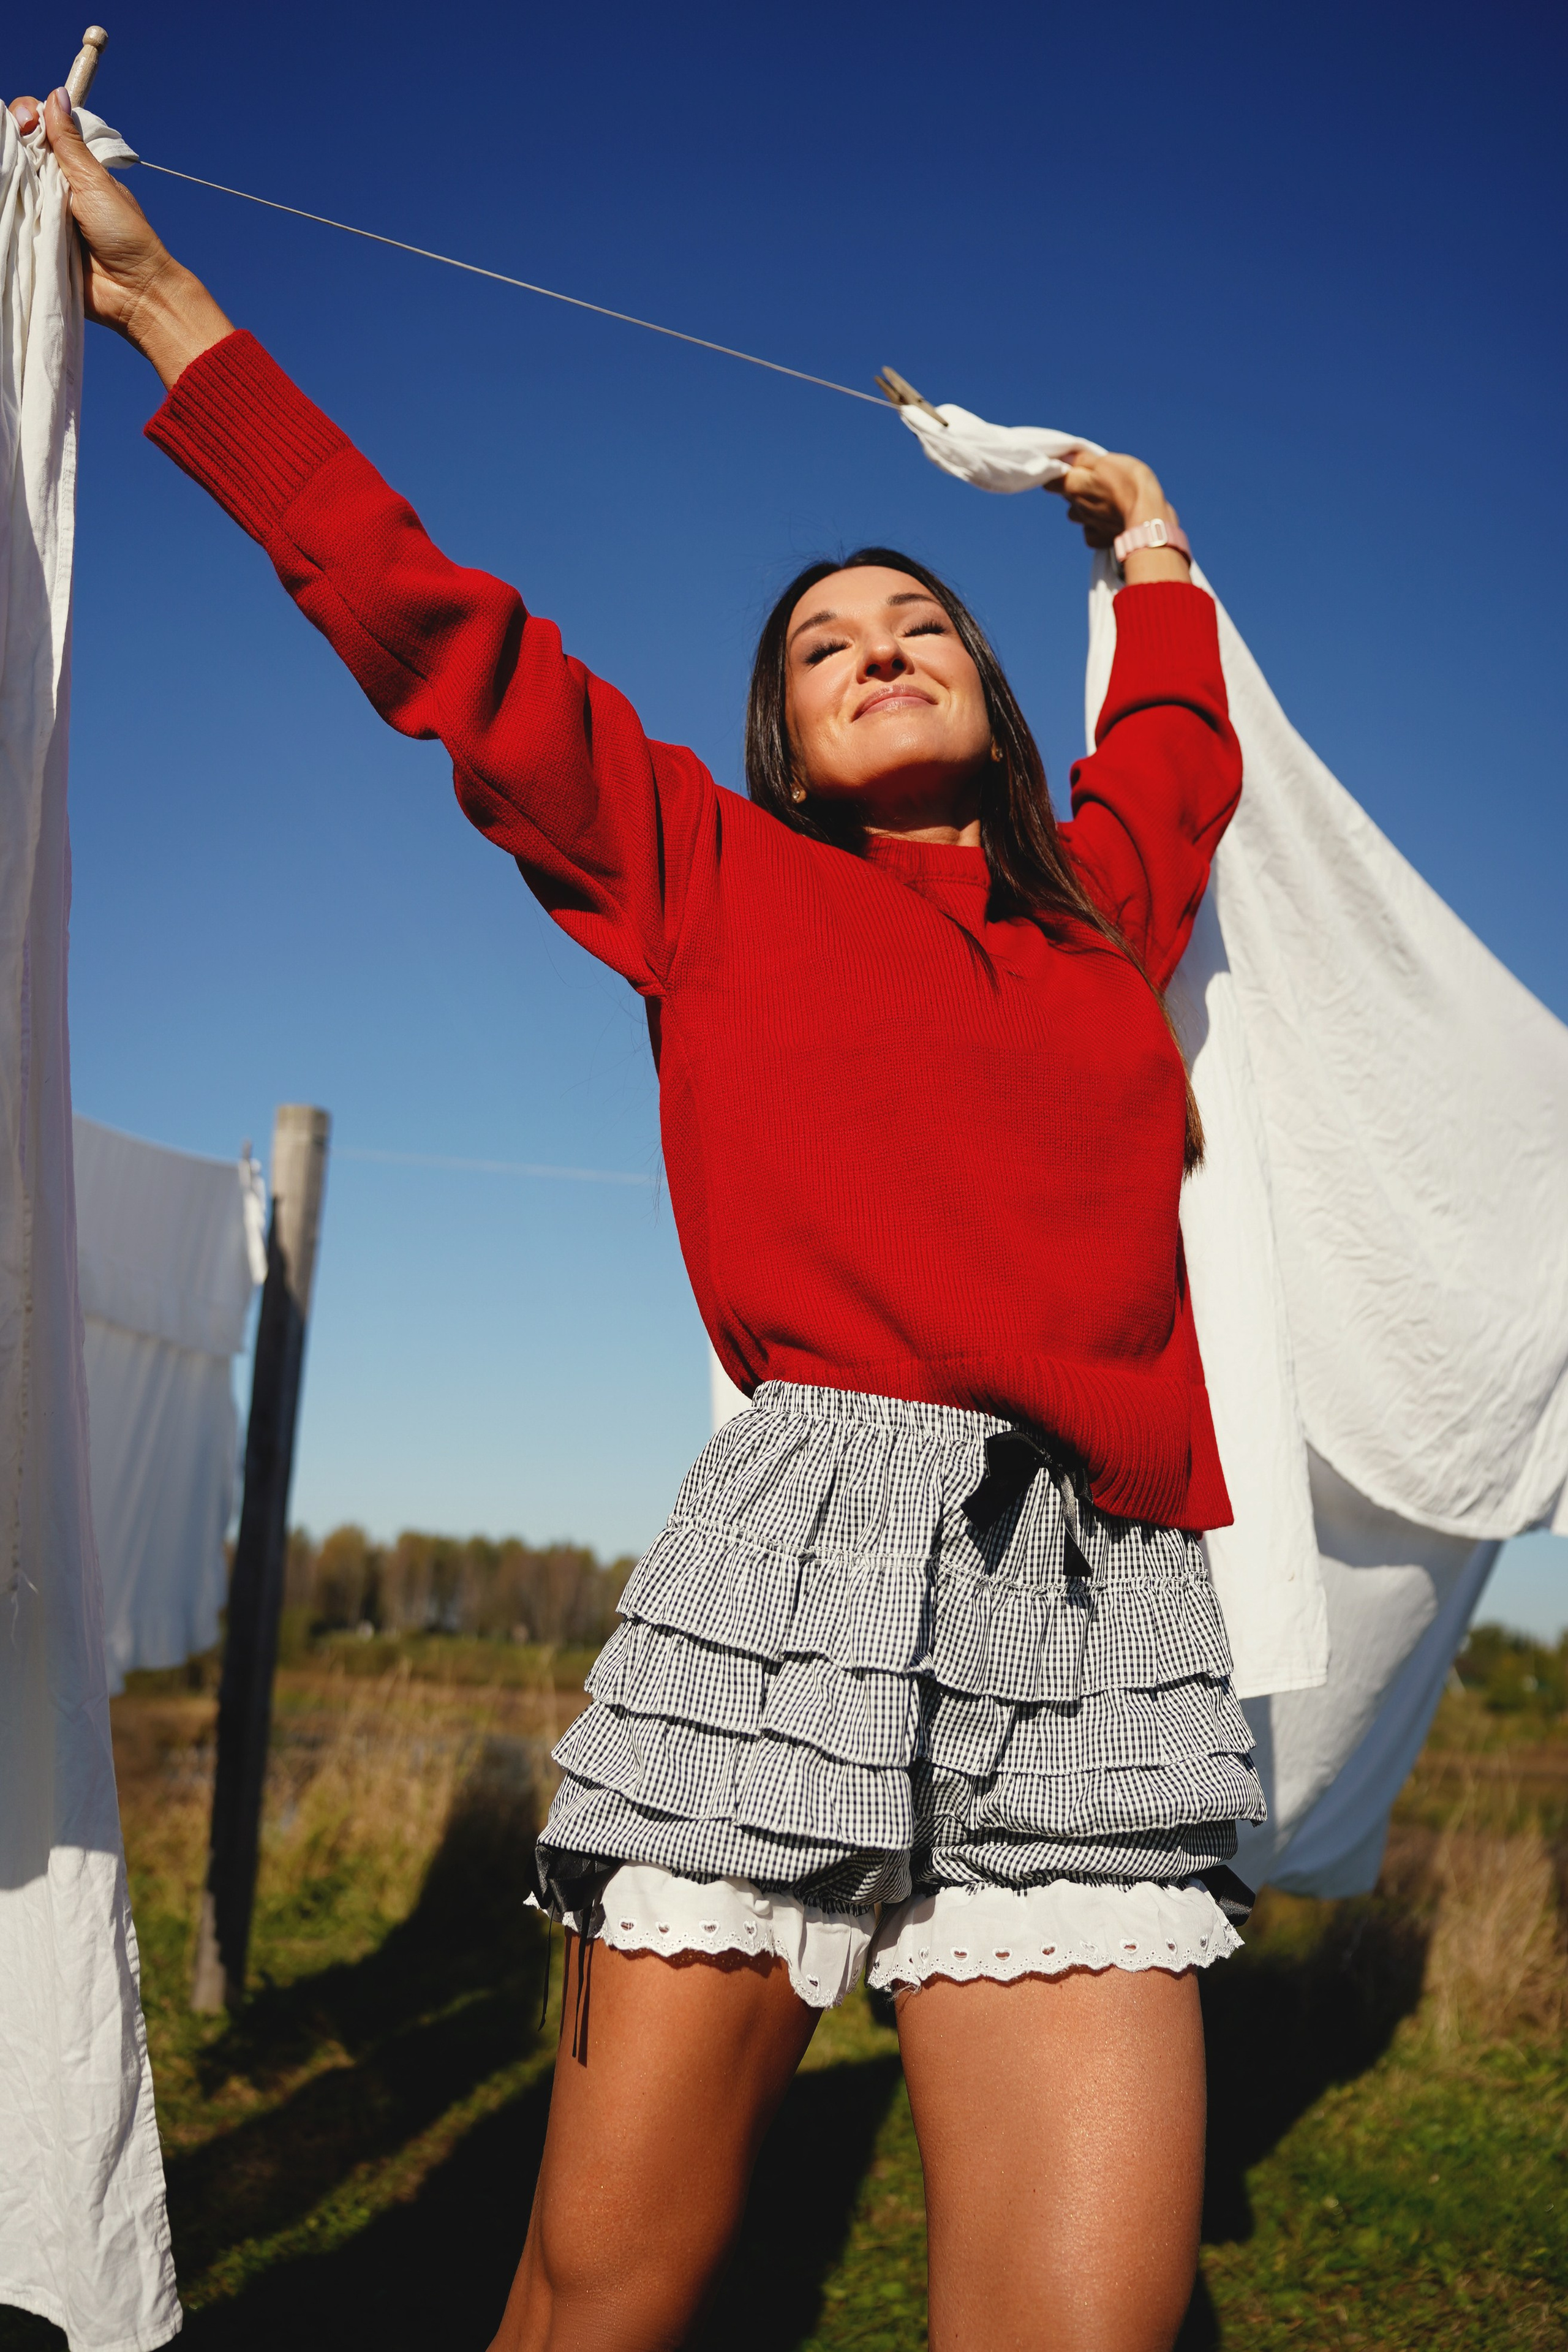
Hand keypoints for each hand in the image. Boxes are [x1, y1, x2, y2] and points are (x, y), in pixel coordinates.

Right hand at [7, 89, 231, 384]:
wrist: (133, 293)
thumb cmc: (125, 236)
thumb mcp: (96, 182)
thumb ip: (70, 143)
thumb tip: (57, 94)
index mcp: (74, 166)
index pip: (39, 127)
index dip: (26, 117)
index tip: (26, 124)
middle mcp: (55, 185)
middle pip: (18, 153)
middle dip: (11, 146)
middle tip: (16, 150)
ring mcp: (43, 212)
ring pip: (11, 184)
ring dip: (8, 180)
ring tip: (13, 183)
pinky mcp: (35, 240)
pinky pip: (11, 220)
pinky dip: (7, 212)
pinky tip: (7, 205)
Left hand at [1044, 449, 1176, 549]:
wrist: (1149, 516)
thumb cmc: (1129, 483)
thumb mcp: (1107, 461)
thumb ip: (1083, 459)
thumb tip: (1065, 457)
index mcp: (1074, 486)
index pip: (1050, 481)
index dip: (1057, 473)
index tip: (1068, 467)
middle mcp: (1076, 508)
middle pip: (1068, 496)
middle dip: (1077, 487)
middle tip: (1097, 480)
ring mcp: (1087, 525)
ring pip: (1078, 514)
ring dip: (1086, 507)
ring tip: (1106, 500)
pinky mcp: (1099, 539)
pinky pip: (1091, 531)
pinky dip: (1098, 526)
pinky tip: (1111, 518)